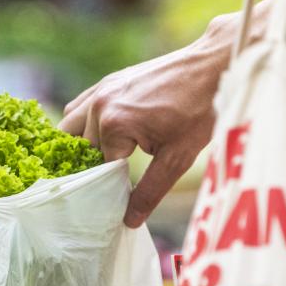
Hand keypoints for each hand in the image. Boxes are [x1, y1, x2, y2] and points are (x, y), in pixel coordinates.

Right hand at [61, 15, 239, 227]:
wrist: (213, 65)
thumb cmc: (201, 110)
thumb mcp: (178, 158)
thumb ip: (150, 191)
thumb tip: (129, 220)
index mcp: (113, 125)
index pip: (100, 170)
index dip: (113, 186)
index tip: (124, 196)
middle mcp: (99, 106)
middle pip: (83, 151)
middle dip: (96, 167)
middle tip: (117, 181)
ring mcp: (100, 90)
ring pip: (71, 128)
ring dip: (82, 146)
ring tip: (106, 160)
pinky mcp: (107, 82)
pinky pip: (79, 108)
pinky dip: (83, 125)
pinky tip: (103, 137)